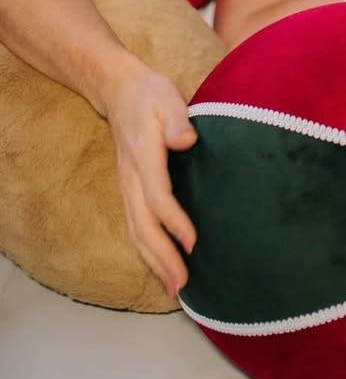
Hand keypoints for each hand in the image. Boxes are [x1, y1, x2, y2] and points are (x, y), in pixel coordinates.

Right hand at [102, 62, 197, 294]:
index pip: (157, 196)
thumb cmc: (149, 94)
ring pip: (136, 231)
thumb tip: (186, 140)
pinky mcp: (129, 189)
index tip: (193, 242)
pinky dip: (146, 250)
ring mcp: (127, 186)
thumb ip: (176, 118)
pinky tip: (160, 265)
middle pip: (144, 224)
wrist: (118, 91)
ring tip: (174, 287)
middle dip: (162, 256)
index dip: (174, 221)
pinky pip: (135, 226)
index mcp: (143, 156)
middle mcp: (131, 178)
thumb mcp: (166, 96)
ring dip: (153, 260)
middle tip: (182, 284)